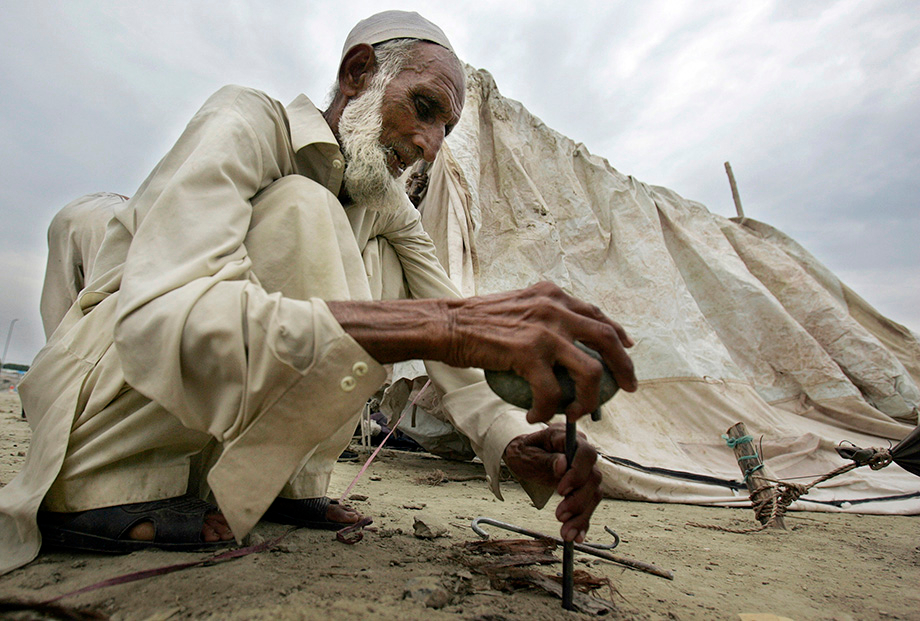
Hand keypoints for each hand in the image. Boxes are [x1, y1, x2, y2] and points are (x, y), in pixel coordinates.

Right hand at [329, 281, 636, 423]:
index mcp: (553, 295)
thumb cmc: (473, 321)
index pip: (596, 314)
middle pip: (608, 338)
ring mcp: (545, 330)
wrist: (446, 325)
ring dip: (590, 399)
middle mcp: (555, 307)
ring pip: (591, 371)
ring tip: (577, 413)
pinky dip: (548, 410)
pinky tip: (536, 417)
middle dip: (624, 366)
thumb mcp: (516, 306)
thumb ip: (541, 315)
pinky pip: (552, 393)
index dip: (617, 334)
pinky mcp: (529, 352)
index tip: (625, 350)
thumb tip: (560, 341)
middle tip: (627, 387)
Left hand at [503, 424, 601, 542]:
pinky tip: (576, 536)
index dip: (578, 473)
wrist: (523, 455)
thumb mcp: (526, 453)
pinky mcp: (582, 487)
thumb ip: (545, 459)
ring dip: (581, 515)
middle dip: (578, 500)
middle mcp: (580, 454)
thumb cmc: (524, 450)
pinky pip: (589, 505)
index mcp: (567, 439)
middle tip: (560, 515)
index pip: (585, 454)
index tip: (561, 490)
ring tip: (566, 532)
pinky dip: (583, 522)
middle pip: (593, 477)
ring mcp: (584, 470)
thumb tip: (563, 464)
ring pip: (594, 494)